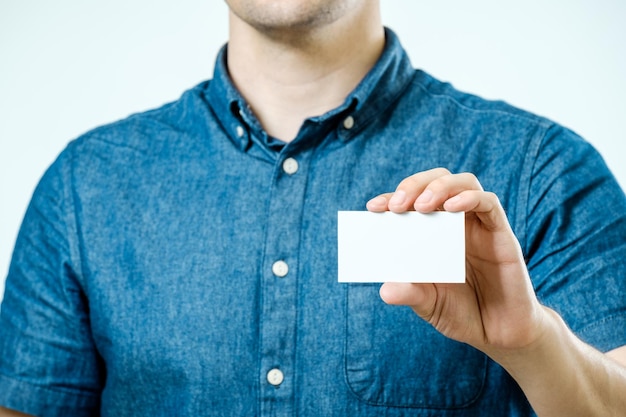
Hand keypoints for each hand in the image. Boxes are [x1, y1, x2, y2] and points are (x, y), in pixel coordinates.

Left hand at [366, 168, 547, 354]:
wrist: (500, 336)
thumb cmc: (463, 313)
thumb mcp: (429, 305)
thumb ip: (410, 294)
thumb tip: (385, 290)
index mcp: (434, 233)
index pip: (411, 202)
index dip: (391, 199)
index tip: (373, 209)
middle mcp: (456, 223)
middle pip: (437, 180)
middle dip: (414, 185)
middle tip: (396, 205)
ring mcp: (480, 226)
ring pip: (464, 183)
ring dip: (439, 186)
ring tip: (420, 206)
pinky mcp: (502, 235)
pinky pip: (489, 203)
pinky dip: (469, 198)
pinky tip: (451, 208)